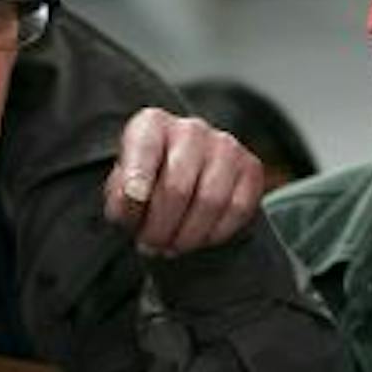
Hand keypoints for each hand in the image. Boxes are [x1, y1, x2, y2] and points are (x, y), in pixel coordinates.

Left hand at [102, 107, 264, 256]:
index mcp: (152, 125)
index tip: (135, 200)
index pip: (145, 148)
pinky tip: (198, 238)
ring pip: (210, 201)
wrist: (184, 178)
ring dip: (188, 235)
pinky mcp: (250, 168)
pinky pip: (237, 209)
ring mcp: (225, 147)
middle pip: (178, 185)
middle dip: (160, 226)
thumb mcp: (121, 189)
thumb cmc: (149, 183)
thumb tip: (135, 198)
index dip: (138, 177)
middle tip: (150, 246)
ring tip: (171, 247)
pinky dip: (215, 234)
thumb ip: (121, 195)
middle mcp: (191, 130)